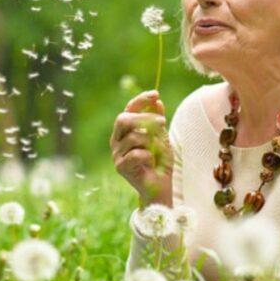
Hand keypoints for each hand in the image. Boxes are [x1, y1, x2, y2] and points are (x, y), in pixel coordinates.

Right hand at [110, 90, 171, 204]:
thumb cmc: (160, 162)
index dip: (141, 100)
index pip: (129, 109)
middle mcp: (117, 140)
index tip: (155, 94)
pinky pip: (136, 153)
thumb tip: (157, 102)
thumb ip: (158, 121)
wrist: (160, 187)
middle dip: (144, 118)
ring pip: (133, 137)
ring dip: (151, 142)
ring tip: (157, 152)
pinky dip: (149, 156)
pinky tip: (151, 162)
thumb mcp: (162, 137)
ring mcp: (116, 153)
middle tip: (163, 122)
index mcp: (125, 130)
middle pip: (123, 119)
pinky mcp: (120, 166)